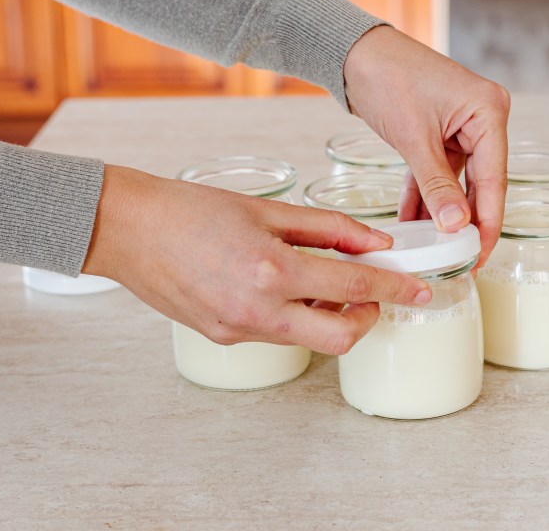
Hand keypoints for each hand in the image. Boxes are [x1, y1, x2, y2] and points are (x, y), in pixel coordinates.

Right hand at [82, 165, 430, 354]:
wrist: (127, 230)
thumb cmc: (191, 210)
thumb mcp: (268, 210)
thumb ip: (328, 229)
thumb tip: (375, 242)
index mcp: (273, 271)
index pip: (354, 289)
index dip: (395, 290)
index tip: (420, 290)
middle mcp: (258, 311)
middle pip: (340, 338)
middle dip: (368, 319)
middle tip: (374, 295)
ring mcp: (238, 331)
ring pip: (307, 339)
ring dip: (329, 318)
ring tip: (325, 283)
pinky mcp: (222, 339)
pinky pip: (275, 335)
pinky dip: (293, 316)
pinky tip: (283, 287)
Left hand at [343, 26, 510, 263]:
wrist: (354, 52)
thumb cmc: (388, 77)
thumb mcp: (414, 138)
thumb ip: (436, 185)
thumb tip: (456, 226)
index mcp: (489, 112)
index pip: (494, 180)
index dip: (487, 222)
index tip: (478, 256)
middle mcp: (482, 118)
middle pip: (480, 183)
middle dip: (463, 221)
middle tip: (457, 259)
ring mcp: (461, 125)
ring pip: (455, 180)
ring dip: (438, 211)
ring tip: (428, 246)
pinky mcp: (439, 130)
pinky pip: (435, 170)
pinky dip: (422, 193)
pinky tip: (410, 221)